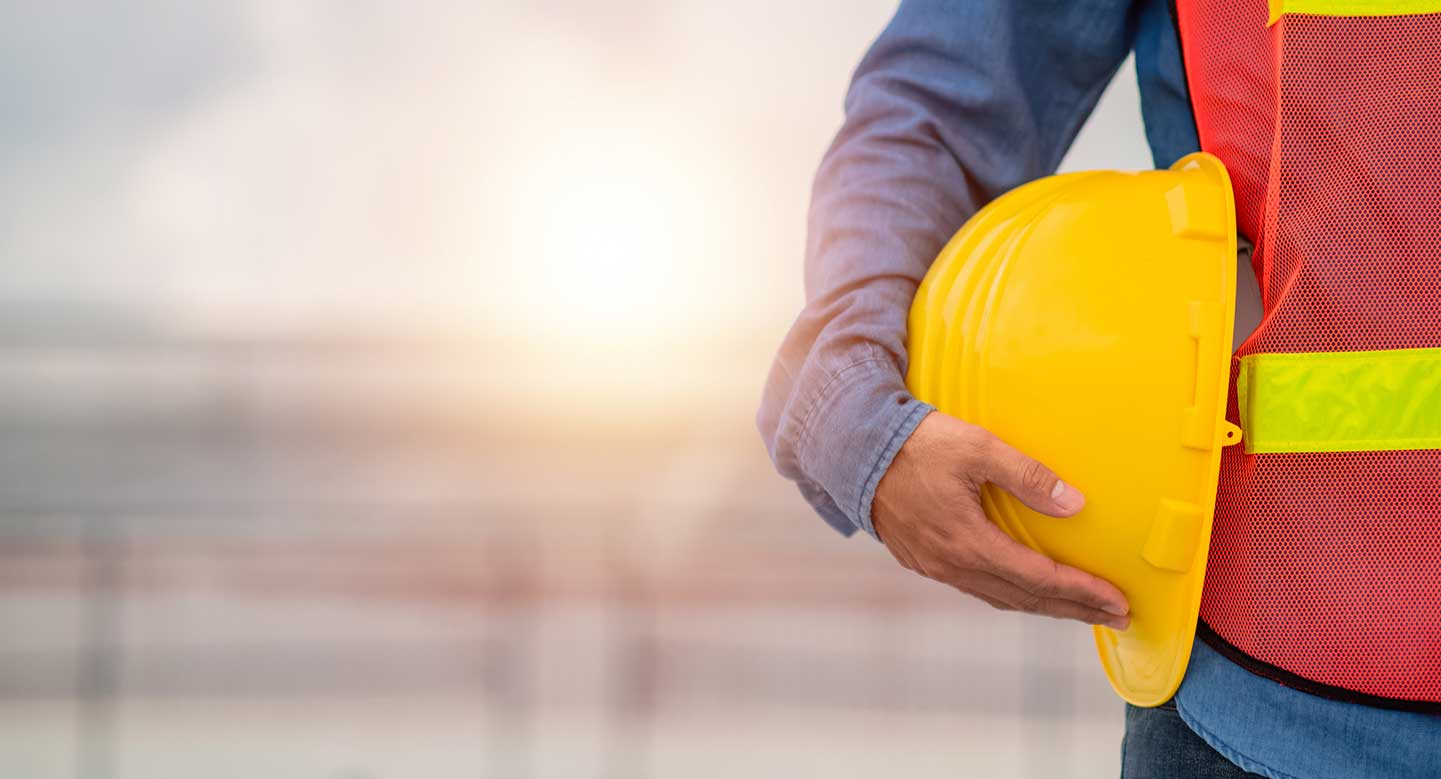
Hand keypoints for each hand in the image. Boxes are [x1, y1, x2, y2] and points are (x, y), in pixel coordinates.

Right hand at [872, 411, 1129, 628]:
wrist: (854, 450)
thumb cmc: (917, 444)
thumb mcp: (978, 447)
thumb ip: (1028, 476)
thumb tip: (1075, 505)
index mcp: (969, 541)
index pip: (1040, 578)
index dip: (1083, 593)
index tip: (1119, 602)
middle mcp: (953, 564)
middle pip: (1026, 599)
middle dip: (1075, 610)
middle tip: (1116, 617)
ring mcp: (936, 566)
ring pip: (1001, 598)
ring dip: (1044, 607)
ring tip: (1080, 609)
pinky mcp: (923, 560)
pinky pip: (978, 588)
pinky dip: (1012, 595)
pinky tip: (1025, 590)